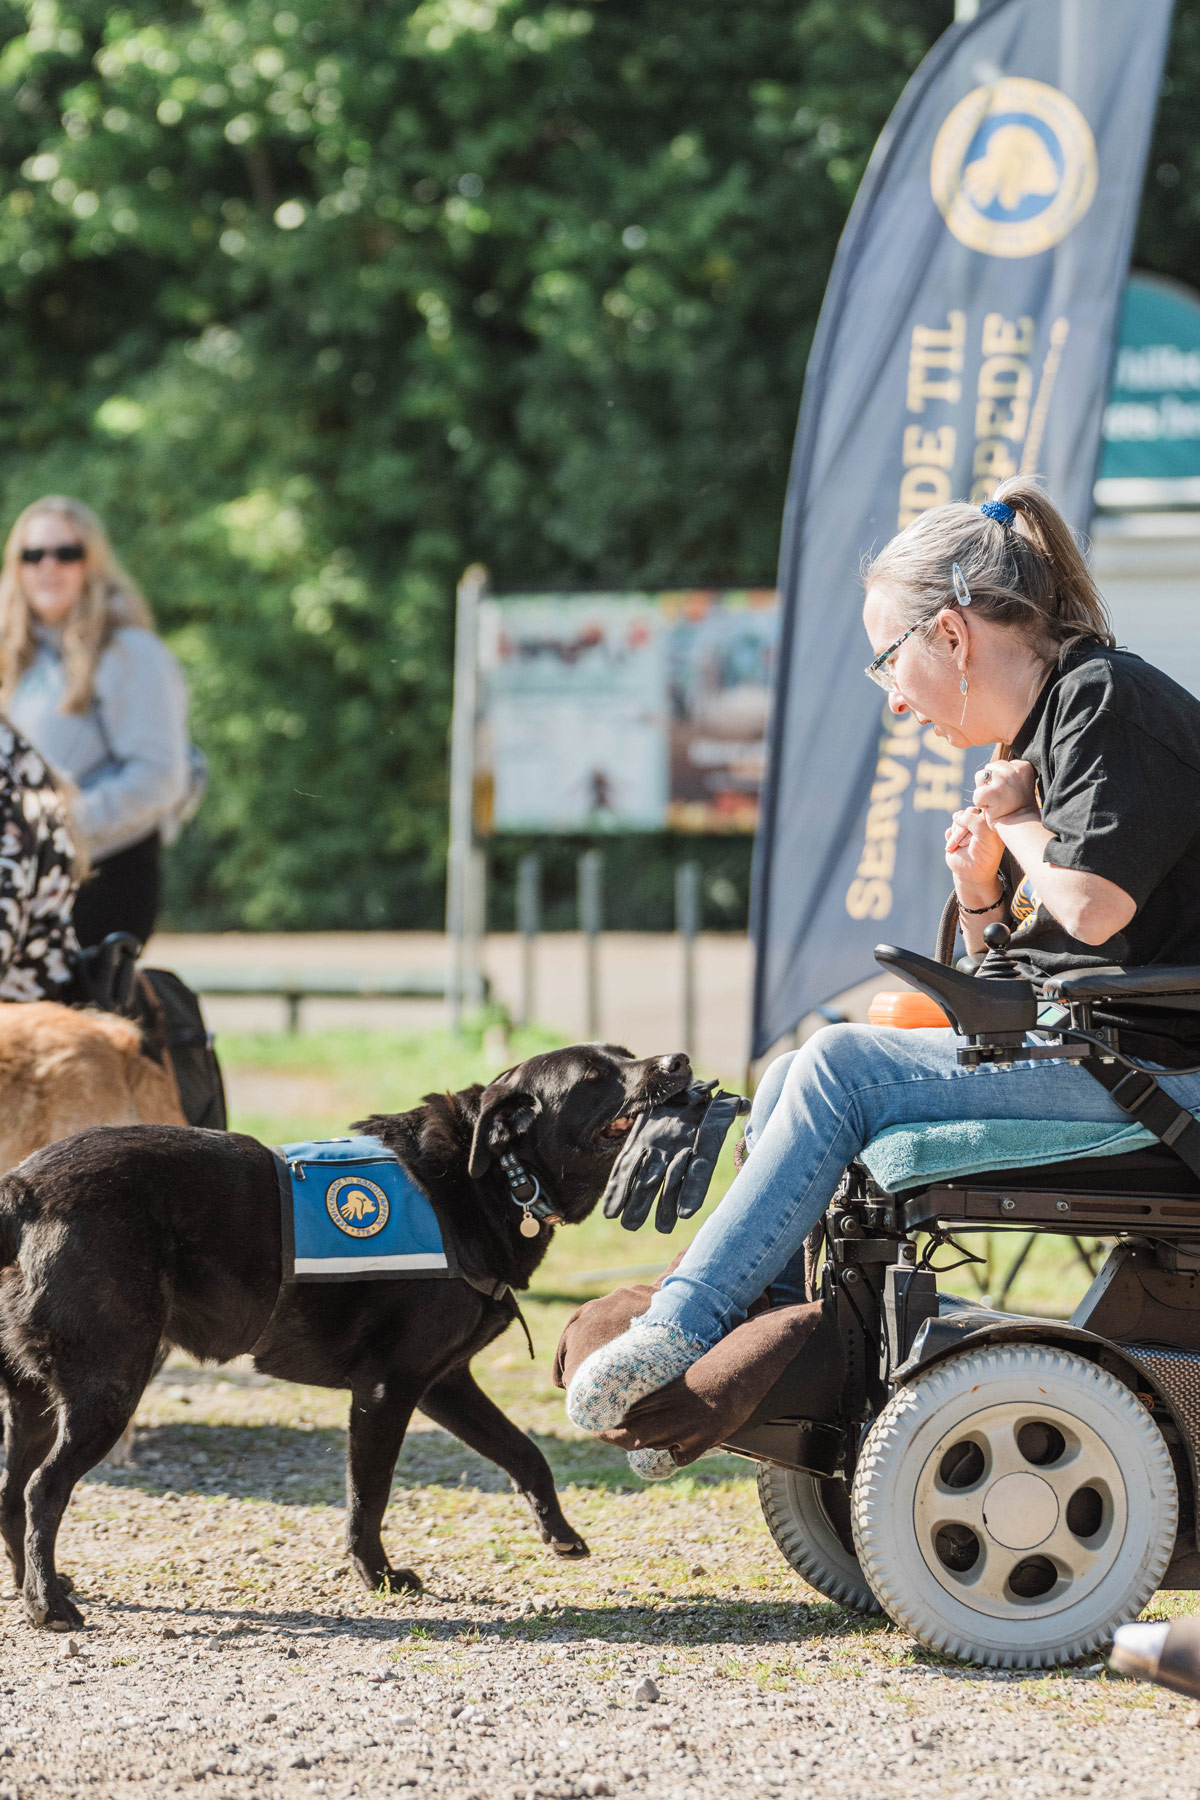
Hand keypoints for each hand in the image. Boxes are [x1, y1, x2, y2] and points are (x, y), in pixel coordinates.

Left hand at [601, 1082, 748, 1233]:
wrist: (685, 1095)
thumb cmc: (705, 1100)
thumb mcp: (721, 1102)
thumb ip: (730, 1106)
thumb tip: (743, 1107)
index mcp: (703, 1142)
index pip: (700, 1169)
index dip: (693, 1189)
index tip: (686, 1213)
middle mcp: (679, 1152)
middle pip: (672, 1181)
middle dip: (664, 1205)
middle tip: (661, 1229)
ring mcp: (657, 1151)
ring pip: (647, 1180)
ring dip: (638, 1202)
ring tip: (629, 1224)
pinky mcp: (636, 1145)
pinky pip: (625, 1168)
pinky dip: (617, 1188)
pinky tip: (609, 1210)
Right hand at [945, 804, 1003, 896]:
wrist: (972, 875)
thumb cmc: (985, 856)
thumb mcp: (985, 836)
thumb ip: (974, 820)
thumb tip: (957, 816)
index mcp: (993, 822)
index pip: (982, 809)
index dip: (977, 821)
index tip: (980, 836)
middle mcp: (981, 823)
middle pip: (968, 813)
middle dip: (964, 829)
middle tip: (968, 843)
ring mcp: (967, 828)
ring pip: (957, 820)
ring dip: (957, 835)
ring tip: (961, 846)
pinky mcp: (956, 835)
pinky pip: (949, 829)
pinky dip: (951, 839)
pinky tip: (956, 848)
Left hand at [972, 758, 1038, 824]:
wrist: (1021, 826)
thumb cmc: (1017, 807)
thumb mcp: (1019, 784)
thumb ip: (1009, 773)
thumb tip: (990, 770)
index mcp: (1023, 767)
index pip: (1000, 765)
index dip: (999, 781)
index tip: (1009, 792)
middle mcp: (1014, 770)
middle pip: (989, 769)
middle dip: (990, 783)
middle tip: (1001, 798)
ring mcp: (1004, 781)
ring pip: (980, 777)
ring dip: (983, 790)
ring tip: (995, 802)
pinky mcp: (993, 793)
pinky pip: (977, 793)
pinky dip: (979, 802)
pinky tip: (989, 808)